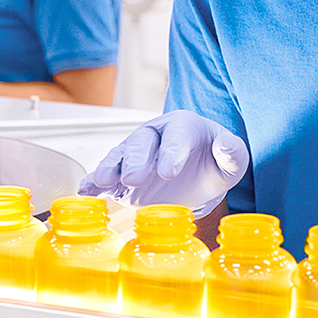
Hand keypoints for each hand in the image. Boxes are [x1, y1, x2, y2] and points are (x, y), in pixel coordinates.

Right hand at [78, 109, 249, 217]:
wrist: (198, 176)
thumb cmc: (215, 163)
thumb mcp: (231, 160)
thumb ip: (232, 152)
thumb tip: (226, 145)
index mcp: (182, 126)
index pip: (176, 136)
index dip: (172, 153)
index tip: (169, 173)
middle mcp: (154, 135)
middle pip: (142, 143)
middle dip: (137, 160)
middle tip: (135, 179)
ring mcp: (135, 156)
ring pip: (119, 157)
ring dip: (110, 168)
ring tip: (103, 182)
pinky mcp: (121, 177)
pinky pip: (104, 177)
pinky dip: (93, 183)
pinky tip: (85, 192)